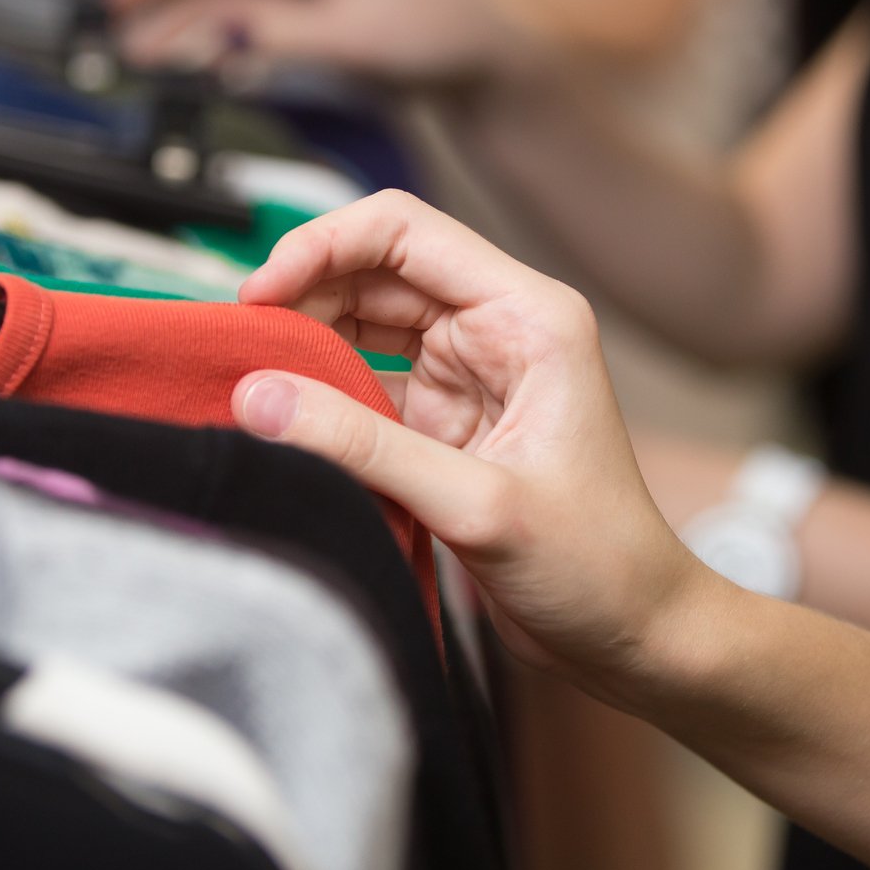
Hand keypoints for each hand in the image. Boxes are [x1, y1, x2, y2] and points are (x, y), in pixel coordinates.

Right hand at [102, 0, 535, 91]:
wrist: (485, 57)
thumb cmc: (434, 34)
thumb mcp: (352, 37)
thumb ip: (279, 33)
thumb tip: (215, 33)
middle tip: (119, 34)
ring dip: (187, 21)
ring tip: (144, 55)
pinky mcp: (321, 8)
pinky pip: (255, 15)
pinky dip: (222, 35)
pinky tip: (201, 59)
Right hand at [226, 190, 719, 689]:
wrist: (634, 637)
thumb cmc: (600, 565)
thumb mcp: (477, 505)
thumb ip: (363, 448)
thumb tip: (259, 397)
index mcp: (529, 316)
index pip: (405, 232)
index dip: (322, 246)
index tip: (259, 293)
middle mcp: (498, 329)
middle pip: (374, 270)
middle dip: (300, 294)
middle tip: (236, 342)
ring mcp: (468, 375)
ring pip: (361, 323)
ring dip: (304, 342)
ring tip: (246, 375)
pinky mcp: (443, 424)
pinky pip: (363, 385)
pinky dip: (319, 396)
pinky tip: (279, 415)